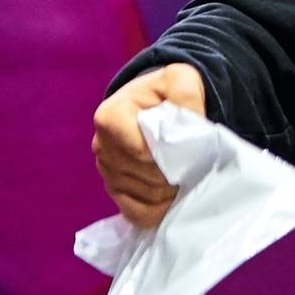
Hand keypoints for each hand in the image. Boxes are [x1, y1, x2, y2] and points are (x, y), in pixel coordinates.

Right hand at [92, 62, 206, 226]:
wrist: (154, 103)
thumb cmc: (165, 92)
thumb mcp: (180, 80)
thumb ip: (185, 95)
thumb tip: (188, 127)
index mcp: (110, 118)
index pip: (142, 152)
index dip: (169, 155)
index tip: (187, 149)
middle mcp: (101, 147)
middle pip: (145, 177)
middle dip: (174, 173)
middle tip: (192, 164)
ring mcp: (106, 172)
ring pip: (145, 197)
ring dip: (170, 190)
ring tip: (184, 174)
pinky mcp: (115, 191)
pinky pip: (137, 214)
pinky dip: (159, 210)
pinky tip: (173, 196)